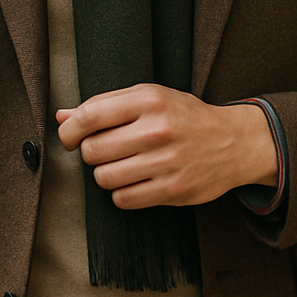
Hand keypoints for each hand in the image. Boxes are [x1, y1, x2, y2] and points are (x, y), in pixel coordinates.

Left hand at [56, 84, 277, 208]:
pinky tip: (136, 180)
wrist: (235, 142)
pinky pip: (123, 199)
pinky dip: (122, 193)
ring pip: (104, 178)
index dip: (69, 130)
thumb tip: (62, 116)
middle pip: (93, 151)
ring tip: (123, 165)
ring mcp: (166, 162)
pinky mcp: (173, 190)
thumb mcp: (150, 97)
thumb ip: (106, 105)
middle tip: (107, 150)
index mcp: (149, 100)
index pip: (89, 116)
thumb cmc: (185, 117)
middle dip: (92, 153)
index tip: (70, 137)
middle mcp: (157, 130)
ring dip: (107, 174)